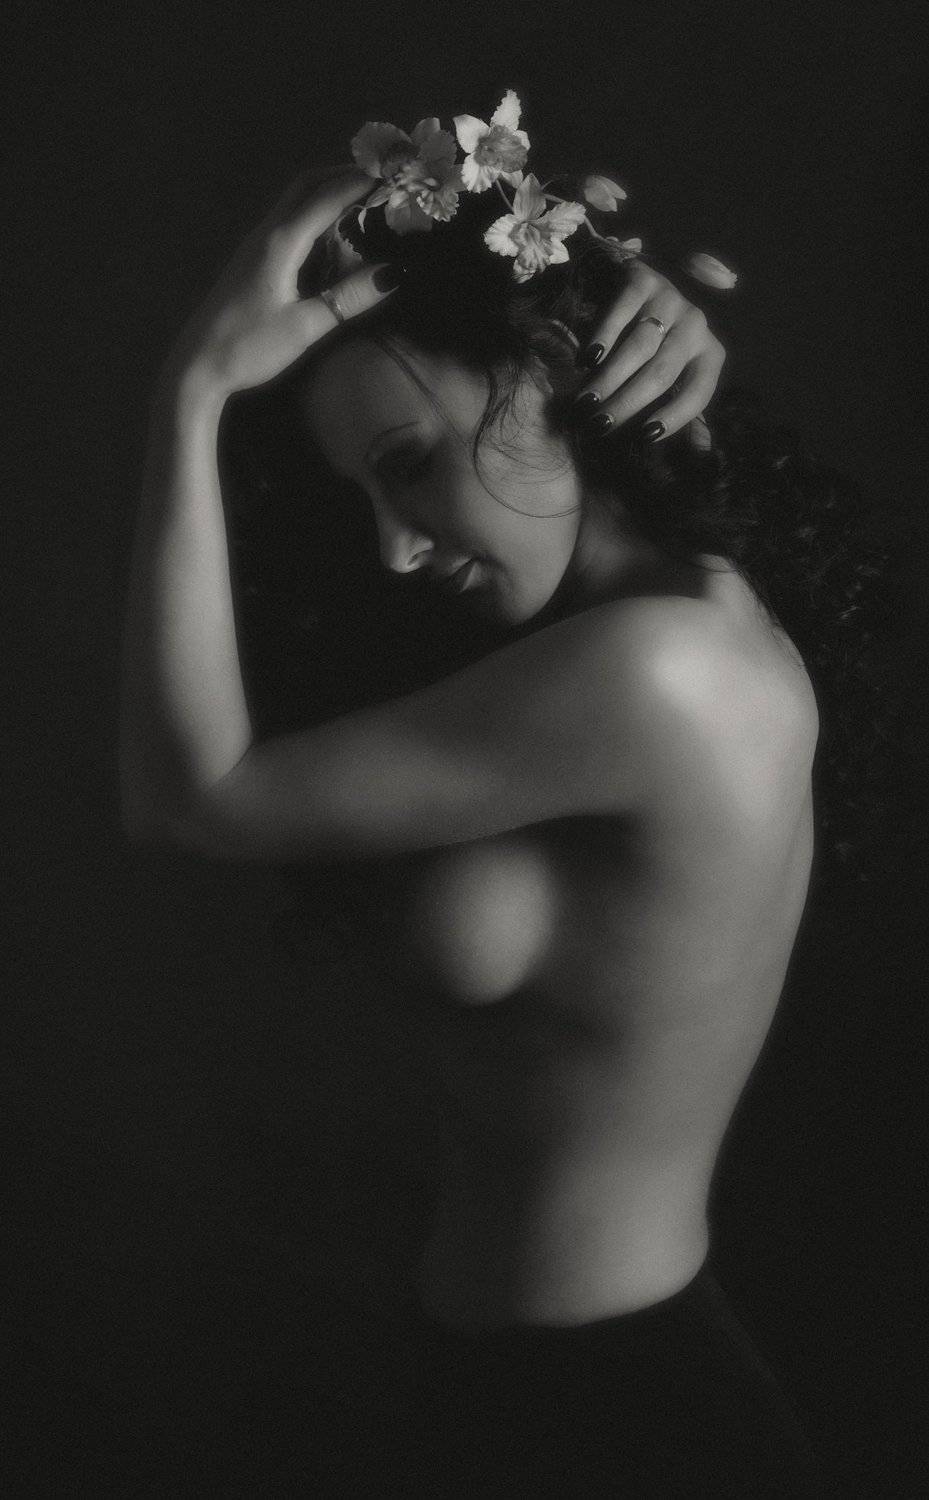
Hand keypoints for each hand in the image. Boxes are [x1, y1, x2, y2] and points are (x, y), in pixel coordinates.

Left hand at [162, 163, 397, 398]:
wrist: (199, 364)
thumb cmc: (250, 346)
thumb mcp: (306, 326)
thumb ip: (349, 299)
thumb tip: (393, 273)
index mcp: (281, 242)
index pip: (327, 197)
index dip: (361, 181)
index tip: (395, 172)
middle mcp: (267, 232)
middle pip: (306, 184)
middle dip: (343, 173)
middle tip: (380, 176)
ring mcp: (256, 244)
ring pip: (295, 200)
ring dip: (328, 191)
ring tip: (363, 197)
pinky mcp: (253, 259)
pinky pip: (288, 220)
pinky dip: (315, 212)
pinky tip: (331, 231)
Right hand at [570, 260, 725, 448]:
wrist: (633, 283)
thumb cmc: (654, 344)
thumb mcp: (674, 375)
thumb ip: (678, 407)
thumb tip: (690, 452)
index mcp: (710, 354)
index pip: (698, 392)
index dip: (674, 418)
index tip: (644, 437)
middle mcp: (696, 325)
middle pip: (662, 372)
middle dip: (628, 403)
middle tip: (600, 426)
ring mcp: (671, 299)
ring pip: (639, 346)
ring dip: (610, 378)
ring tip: (586, 402)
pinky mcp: (643, 279)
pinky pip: (622, 312)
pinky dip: (603, 337)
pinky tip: (587, 360)